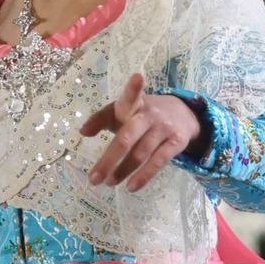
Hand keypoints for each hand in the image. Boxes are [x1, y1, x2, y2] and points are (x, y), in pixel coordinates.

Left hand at [80, 73, 200, 191]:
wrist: (182, 114)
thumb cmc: (142, 115)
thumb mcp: (123, 111)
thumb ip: (101, 119)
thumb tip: (82, 132)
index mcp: (134, 104)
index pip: (130, 96)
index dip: (133, 88)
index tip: (137, 77)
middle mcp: (150, 114)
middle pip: (126, 137)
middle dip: (108, 160)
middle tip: (93, 178)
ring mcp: (164, 129)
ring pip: (140, 153)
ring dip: (122, 171)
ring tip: (108, 183)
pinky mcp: (176, 143)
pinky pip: (158, 162)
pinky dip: (143, 176)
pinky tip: (131, 187)